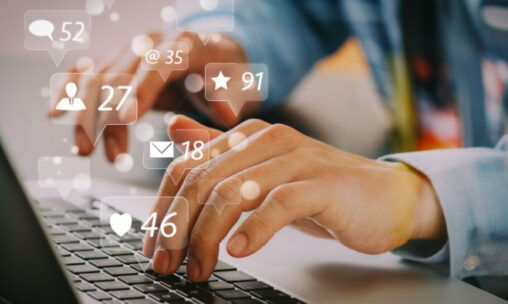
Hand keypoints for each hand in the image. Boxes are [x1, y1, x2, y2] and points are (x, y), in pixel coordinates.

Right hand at [48, 32, 251, 161]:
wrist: (215, 55)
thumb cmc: (228, 74)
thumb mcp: (240, 86)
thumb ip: (230, 99)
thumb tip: (223, 113)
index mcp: (185, 45)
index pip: (157, 64)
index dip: (139, 89)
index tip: (125, 118)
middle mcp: (151, 42)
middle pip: (118, 70)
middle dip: (101, 112)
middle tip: (92, 149)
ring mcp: (131, 50)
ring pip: (97, 76)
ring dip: (85, 114)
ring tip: (84, 151)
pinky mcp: (119, 62)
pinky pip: (88, 73)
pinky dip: (71, 92)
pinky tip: (57, 113)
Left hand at [143, 115, 446, 281]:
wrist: (384, 197)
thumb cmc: (319, 189)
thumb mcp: (261, 172)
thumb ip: (218, 151)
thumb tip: (174, 131)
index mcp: (247, 137)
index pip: (186, 167)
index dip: (163, 209)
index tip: (154, 245)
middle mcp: (267, 140)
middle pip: (202, 181)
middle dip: (177, 228)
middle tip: (168, 264)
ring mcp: (295, 160)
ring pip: (232, 193)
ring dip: (206, 236)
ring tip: (200, 267)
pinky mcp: (321, 184)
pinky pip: (277, 205)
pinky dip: (253, 231)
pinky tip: (238, 251)